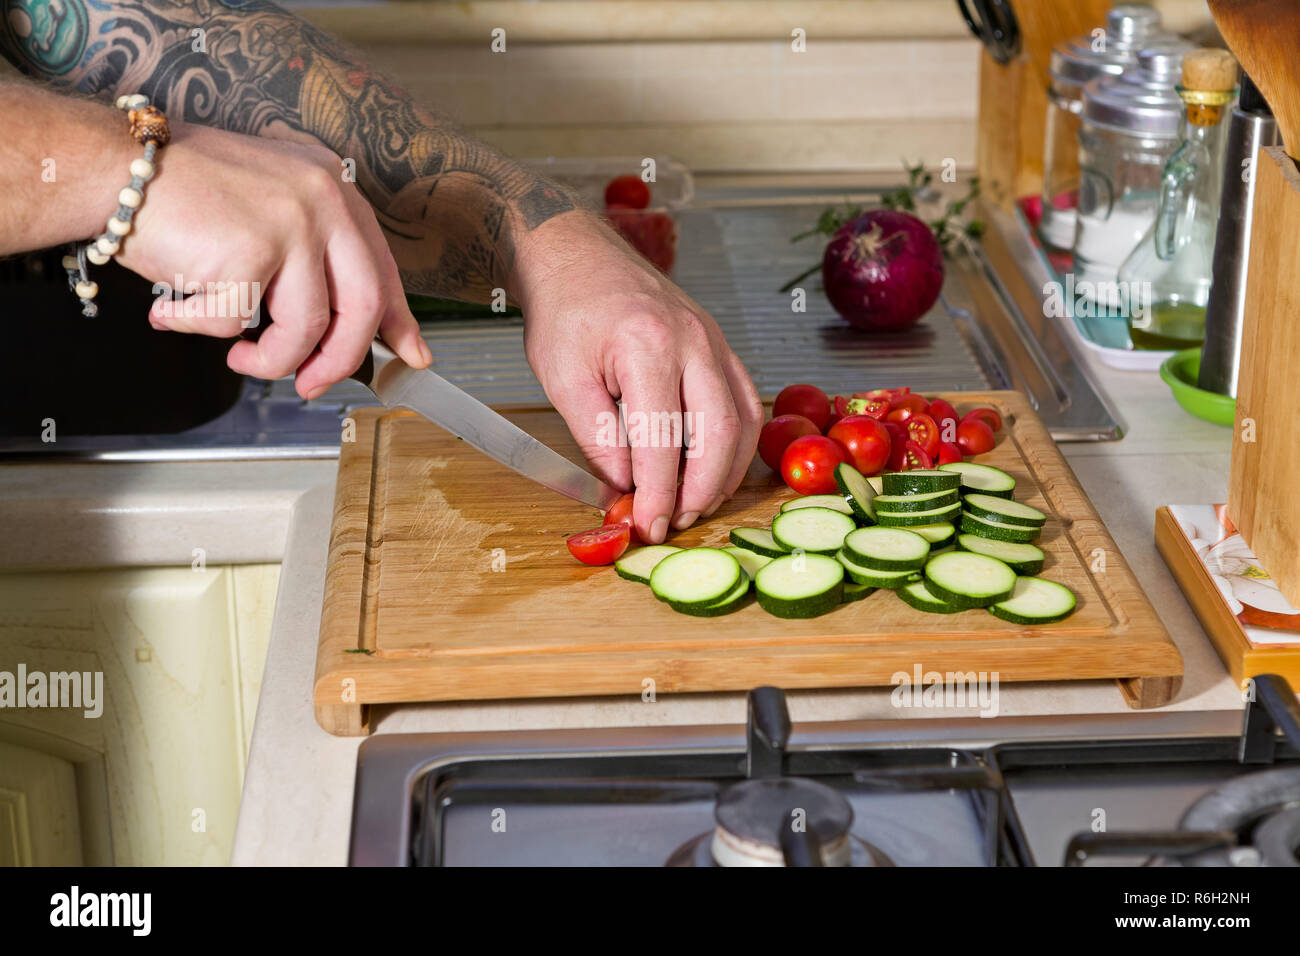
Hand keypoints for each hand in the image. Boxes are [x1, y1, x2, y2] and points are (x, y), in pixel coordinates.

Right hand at [116, 122, 430, 397]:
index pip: (383, 268)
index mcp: (332, 188)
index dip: (399, 321)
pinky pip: (238, 325)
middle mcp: (323, 201)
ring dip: (268, 359)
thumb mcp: (268, 209)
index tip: (412, 356)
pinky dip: (201, 329)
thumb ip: (312, 258)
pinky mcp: (251, 253)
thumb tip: (343, 325)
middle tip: (311, 384)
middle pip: (362, 307)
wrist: (113, 165)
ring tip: (236, 355)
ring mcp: (291, 225)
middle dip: (338, 361)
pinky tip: (176, 310)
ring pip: (306, 329)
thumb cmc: (180, 190)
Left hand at [515, 211, 762, 543]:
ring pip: (741, 420)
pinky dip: (737, 442)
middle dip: (699, 490)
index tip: (648, 525)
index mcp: (648, 346)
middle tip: (677, 522)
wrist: (577, 256)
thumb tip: (625, 489)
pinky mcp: (719, 344)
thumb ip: (596, 438)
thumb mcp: (563, 379)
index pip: (661, 440)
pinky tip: (717, 469)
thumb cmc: (565, 311)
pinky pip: (745, 401)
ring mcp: (713, 340)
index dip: (657, 493)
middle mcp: (693, 340)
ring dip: (724, 472)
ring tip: (697, 505)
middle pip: (717, 433)